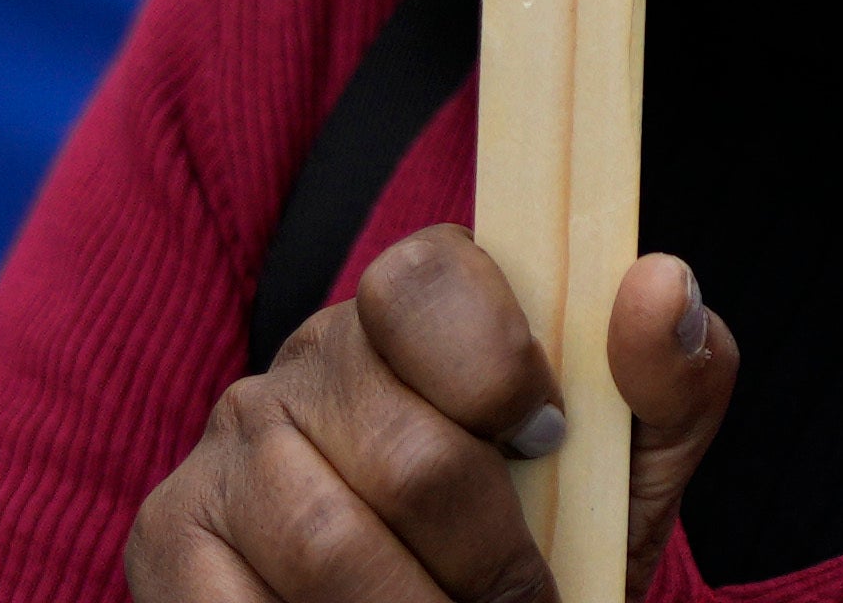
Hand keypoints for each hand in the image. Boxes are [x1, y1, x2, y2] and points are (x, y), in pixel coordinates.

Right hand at [127, 226, 729, 600]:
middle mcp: (305, 358)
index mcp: (412, 301)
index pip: (427, 281)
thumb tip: (657, 284)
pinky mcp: (169, 540)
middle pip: (406, 456)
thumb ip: (672, 372)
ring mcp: (225, 448)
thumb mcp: (632, 457)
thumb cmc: (552, 524)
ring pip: (326, 549)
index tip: (549, 445)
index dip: (502, 373)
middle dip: (491, 561)